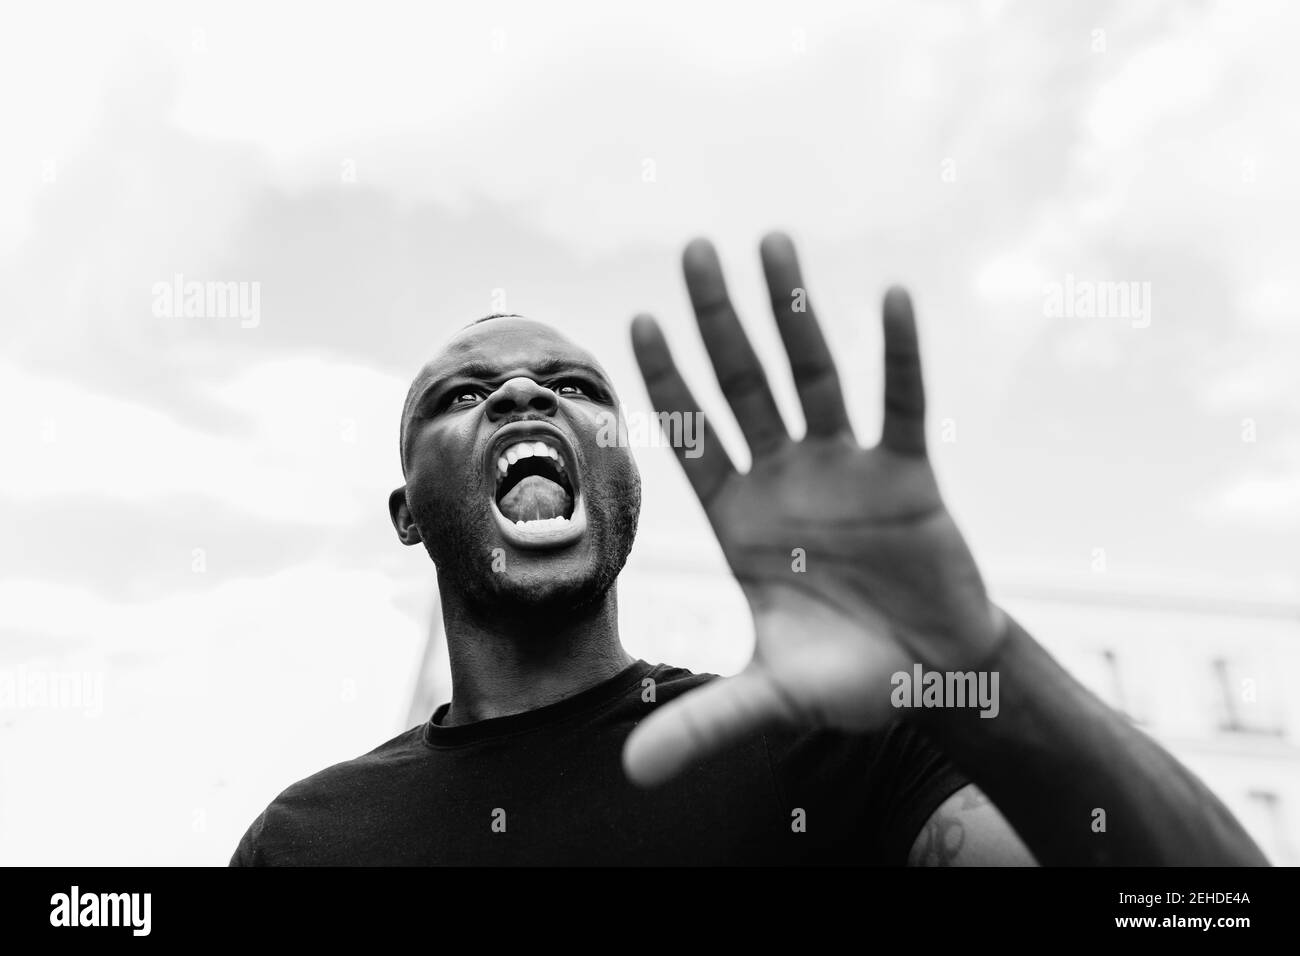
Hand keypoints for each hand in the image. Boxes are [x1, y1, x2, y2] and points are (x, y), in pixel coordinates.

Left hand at [623, 233, 1005, 786]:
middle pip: (743, 383)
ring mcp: (846, 469)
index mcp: (740, 521)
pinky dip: (897, 355)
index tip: (637, 318)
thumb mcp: (773, 698)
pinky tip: (887, 297)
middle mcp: (786, 479)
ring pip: (813, 375)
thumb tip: (633, 775)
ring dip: (793, 310)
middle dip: (718, 319)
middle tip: (692, 246)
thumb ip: (707, 723)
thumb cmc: (847, 680)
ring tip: (769, 239)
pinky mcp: (909, 475)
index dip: (666, 381)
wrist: (933, 679)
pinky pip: (901, 404)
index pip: (692, 436)